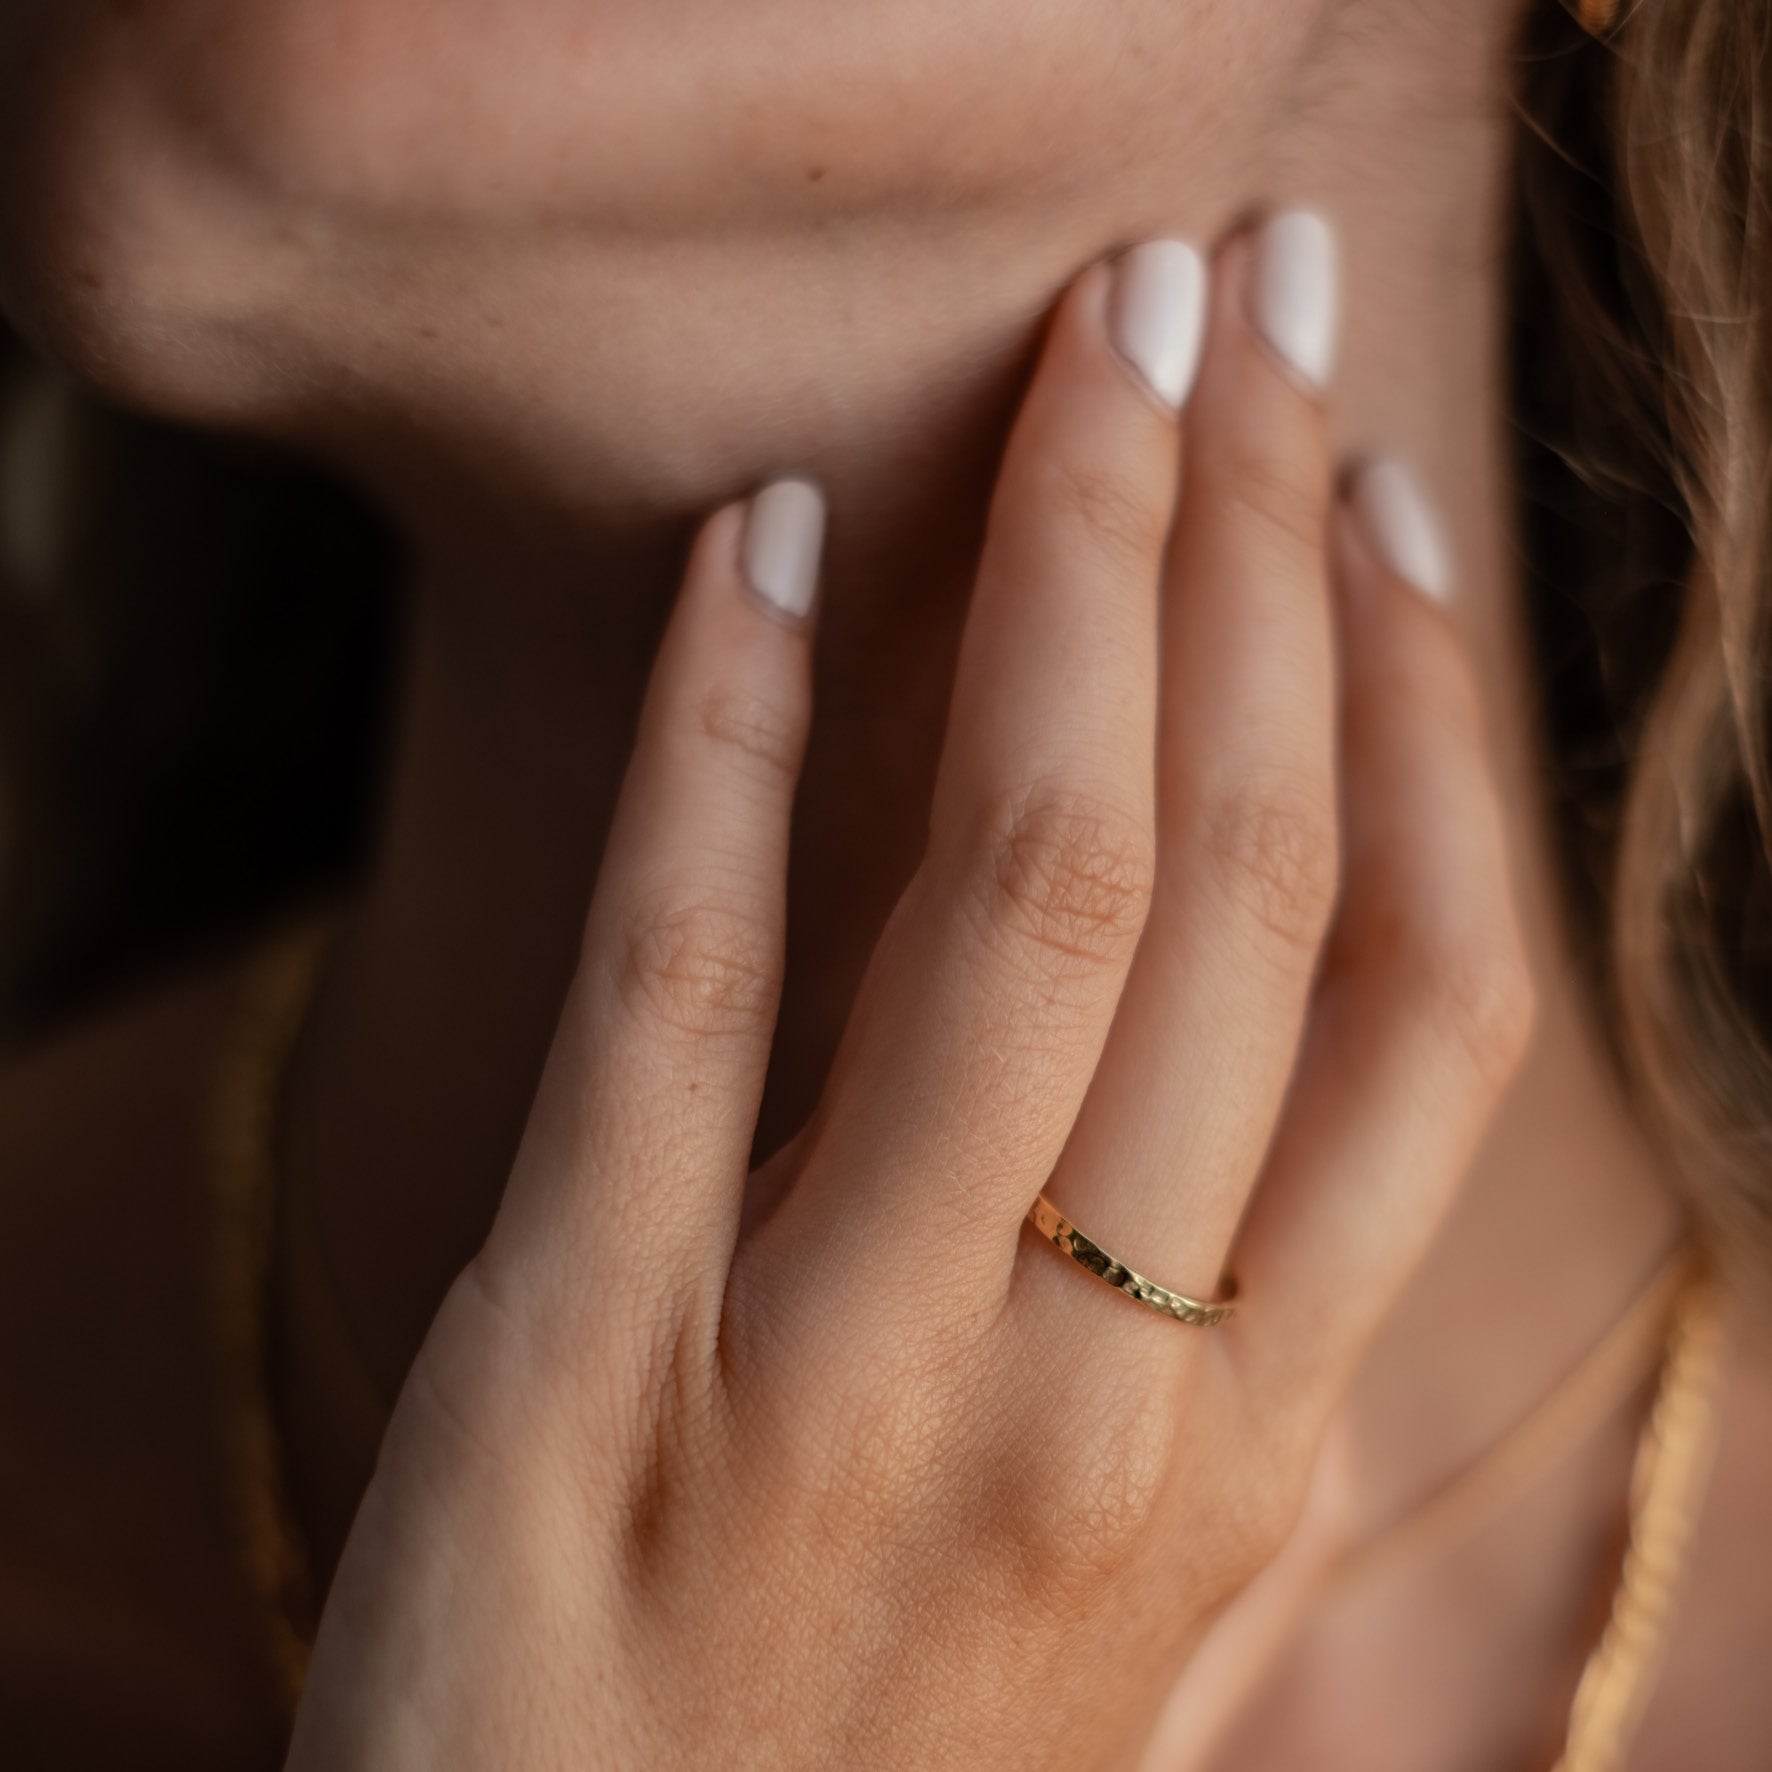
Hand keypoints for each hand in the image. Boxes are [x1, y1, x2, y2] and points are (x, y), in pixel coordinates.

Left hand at [286, 218, 1533, 1769]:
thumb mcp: (1145, 1617)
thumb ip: (1243, 1395)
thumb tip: (1312, 1158)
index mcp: (1255, 1440)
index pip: (1420, 991)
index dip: (1417, 703)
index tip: (1380, 493)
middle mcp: (1098, 1393)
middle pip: (1241, 880)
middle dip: (1263, 546)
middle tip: (1242, 302)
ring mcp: (837, 1363)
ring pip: (1028, 895)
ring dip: (1070, 573)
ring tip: (1084, 357)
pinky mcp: (586, 1346)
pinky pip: (683, 980)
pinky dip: (724, 736)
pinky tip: (751, 547)